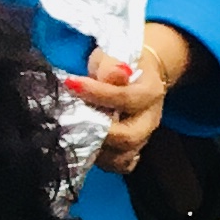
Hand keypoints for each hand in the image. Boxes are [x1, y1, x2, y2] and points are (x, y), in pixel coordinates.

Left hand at [73, 24, 190, 171]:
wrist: (137, 72)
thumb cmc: (118, 61)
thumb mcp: (113, 54)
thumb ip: (110, 65)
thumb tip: (114, 75)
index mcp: (150, 92)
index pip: (126, 98)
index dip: (97, 93)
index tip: (69, 83)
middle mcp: (150, 119)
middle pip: (129, 136)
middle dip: (97, 132)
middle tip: (70, 121)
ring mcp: (143, 137)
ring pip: (123, 155)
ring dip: (97, 149)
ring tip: (74, 134)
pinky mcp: (133, 149)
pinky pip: (121, 164)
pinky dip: (105, 161)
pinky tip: (89, 147)